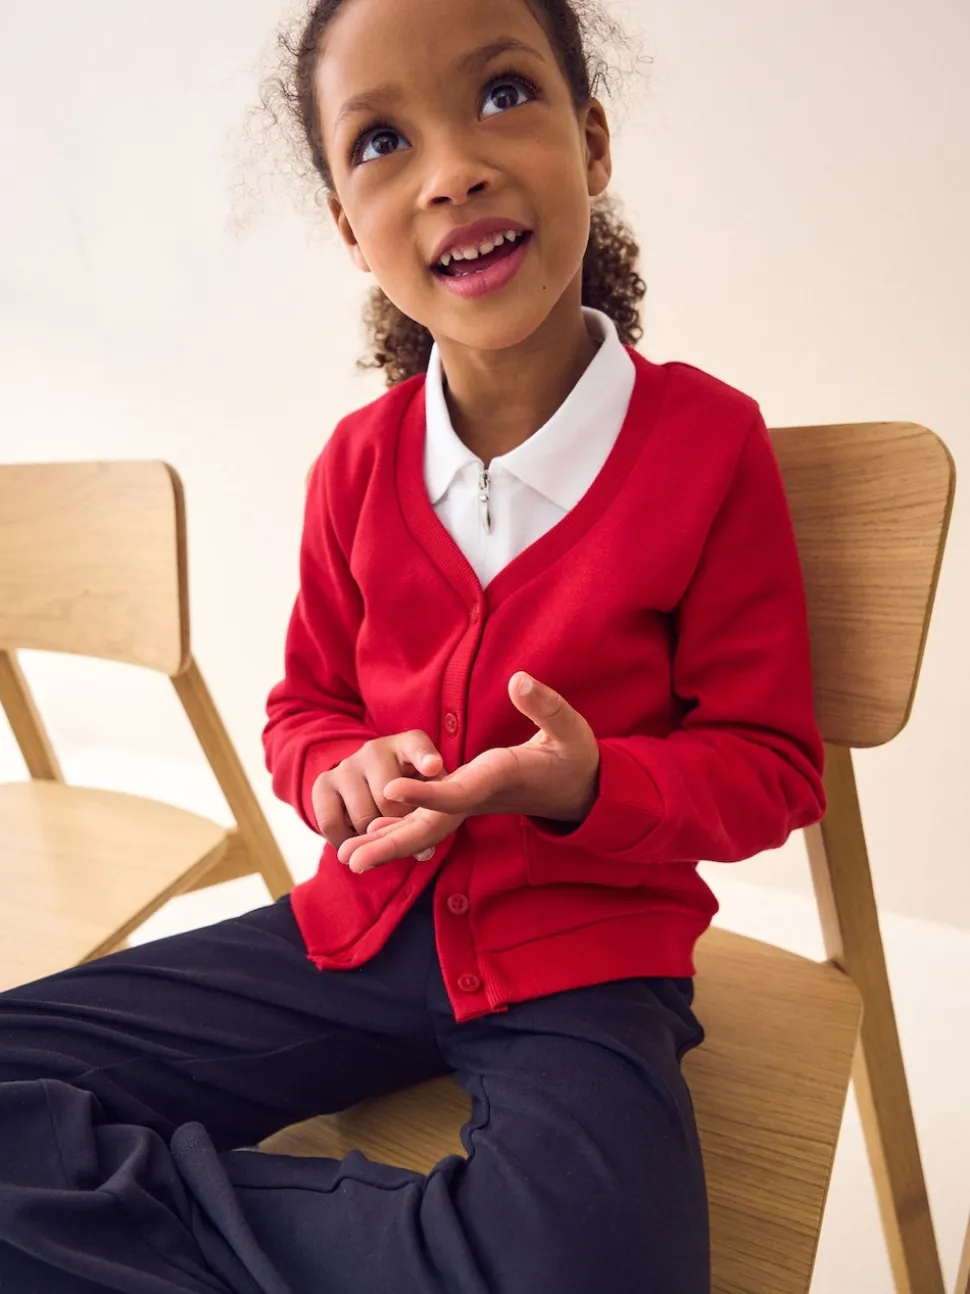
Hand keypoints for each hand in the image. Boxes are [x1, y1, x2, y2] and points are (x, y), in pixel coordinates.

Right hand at [311, 731, 444, 850]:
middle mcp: (375, 750)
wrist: (367, 780)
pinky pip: (331, 824)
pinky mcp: (323, 783)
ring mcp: (347, 765)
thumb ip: (431, 816)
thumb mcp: (426, 795)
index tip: (433, 767)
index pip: (418, 746)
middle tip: (400, 830)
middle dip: (397, 826)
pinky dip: (343, 842)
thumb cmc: (410, 788)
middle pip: (389, 800)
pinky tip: (354, 841)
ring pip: (363, 818)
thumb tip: (423, 853)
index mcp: (409, 745)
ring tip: (379, 832)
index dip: (425, 758)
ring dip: (372, 837)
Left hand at [337, 673, 599, 873]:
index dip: (424, 793)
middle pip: (431, 827)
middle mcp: (479, 798)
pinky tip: (368, 836)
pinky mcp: (466, 803)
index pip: (457, 793)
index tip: (388, 790)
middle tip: (350, 860)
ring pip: (424, 831)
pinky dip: (398, 833)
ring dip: (386, 844)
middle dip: (392, 843)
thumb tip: (519, 681)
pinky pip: (427, 824)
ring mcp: (470, 804)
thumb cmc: (574, 757)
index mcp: (499, 778)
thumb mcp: (569, 728)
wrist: (581, 790)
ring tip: (345, 856)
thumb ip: (545, 707)